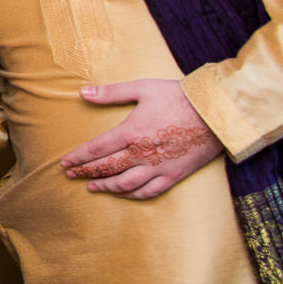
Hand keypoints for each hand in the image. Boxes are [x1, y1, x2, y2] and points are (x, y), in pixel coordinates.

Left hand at [60, 78, 223, 198]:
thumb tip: (82, 92)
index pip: (95, 150)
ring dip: (105, 187)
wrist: (217, 112)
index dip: (78, 158)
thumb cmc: (180, 96)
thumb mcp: (143, 88)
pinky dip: (132, 195)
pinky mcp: (174, 175)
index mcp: (130, 133)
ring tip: (92, 187)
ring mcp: (158, 167)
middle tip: (71, 175)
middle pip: (105, 169)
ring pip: (124, 184)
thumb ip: (111, 92)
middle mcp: (141, 154)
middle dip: (85, 173)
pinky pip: (148, 192)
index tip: (65, 162)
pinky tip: (123, 194)